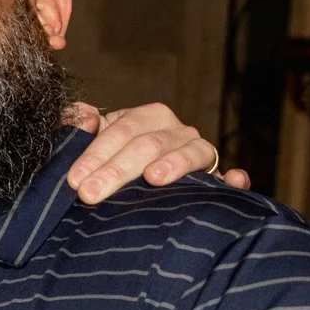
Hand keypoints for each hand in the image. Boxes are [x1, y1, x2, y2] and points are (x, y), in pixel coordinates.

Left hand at [62, 101, 250, 203]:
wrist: (147, 183)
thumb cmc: (116, 160)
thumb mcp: (95, 142)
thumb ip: (79, 127)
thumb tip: (79, 115)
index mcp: (146, 117)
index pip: (121, 131)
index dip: (96, 154)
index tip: (76, 180)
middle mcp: (176, 130)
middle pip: (148, 145)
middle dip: (117, 170)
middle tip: (92, 195)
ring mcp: (198, 151)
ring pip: (188, 154)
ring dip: (173, 164)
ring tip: (153, 179)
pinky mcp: (218, 176)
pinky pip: (228, 174)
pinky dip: (233, 177)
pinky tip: (232, 181)